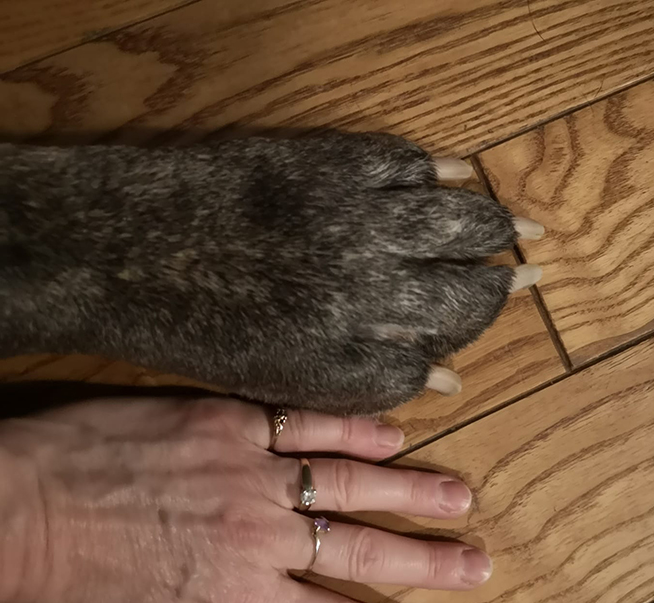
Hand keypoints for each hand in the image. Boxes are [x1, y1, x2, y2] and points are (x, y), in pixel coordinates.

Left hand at [0, 397, 489, 602]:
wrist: (24, 501)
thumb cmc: (80, 582)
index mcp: (244, 595)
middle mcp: (261, 534)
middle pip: (363, 549)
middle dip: (428, 563)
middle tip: (480, 563)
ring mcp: (250, 471)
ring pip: (349, 482)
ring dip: (410, 491)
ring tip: (460, 497)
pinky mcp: (230, 422)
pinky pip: (305, 424)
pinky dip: (352, 429)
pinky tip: (393, 434)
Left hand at [1, 132, 542, 413]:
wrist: (131, 248)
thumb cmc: (197, 327)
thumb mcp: (280, 380)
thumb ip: (365, 384)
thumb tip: (446, 380)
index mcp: (345, 359)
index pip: (437, 360)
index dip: (462, 349)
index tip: (473, 337)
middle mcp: (365, 295)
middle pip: (466, 296)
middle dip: (499, 292)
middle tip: (522, 279)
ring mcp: (354, 224)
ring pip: (459, 225)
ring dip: (498, 228)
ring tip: (522, 229)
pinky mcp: (333, 167)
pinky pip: (412, 166)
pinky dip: (443, 174)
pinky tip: (461, 180)